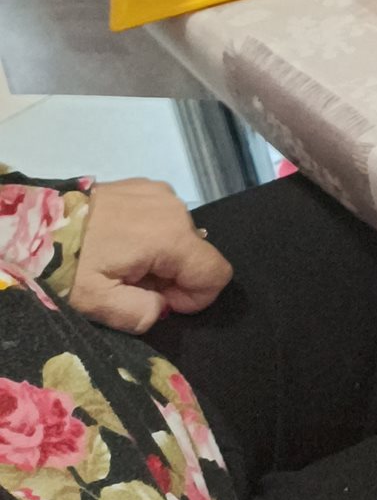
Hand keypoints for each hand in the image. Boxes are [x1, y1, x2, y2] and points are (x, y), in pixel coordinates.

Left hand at [69, 178, 231, 334]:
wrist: (37, 219)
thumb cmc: (69, 262)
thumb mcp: (97, 302)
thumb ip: (141, 313)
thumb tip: (162, 308)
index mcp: (171, 237)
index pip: (216, 273)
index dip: (194, 298)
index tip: (158, 300)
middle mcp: (176, 208)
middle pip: (196, 256)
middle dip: (171, 278)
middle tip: (128, 283)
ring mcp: (161, 193)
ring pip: (181, 239)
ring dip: (160, 258)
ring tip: (120, 260)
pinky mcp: (146, 186)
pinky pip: (165, 220)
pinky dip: (150, 237)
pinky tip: (119, 241)